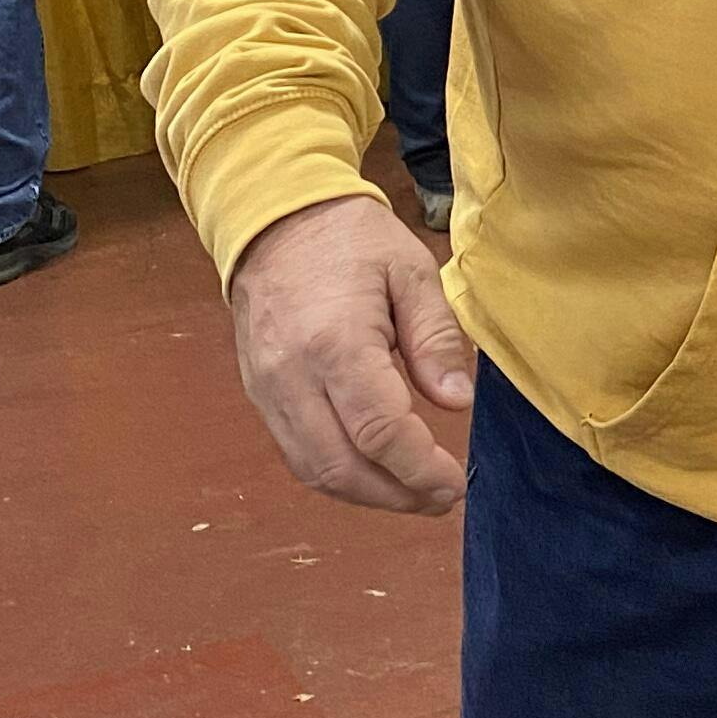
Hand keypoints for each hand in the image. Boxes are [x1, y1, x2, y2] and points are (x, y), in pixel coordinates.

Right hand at [230, 194, 473, 514]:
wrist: (274, 219)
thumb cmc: (349, 239)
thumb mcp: (411, 271)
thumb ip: (435, 338)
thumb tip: (456, 402)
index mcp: (336, 342)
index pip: (380, 432)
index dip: (420, 470)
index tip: (454, 482)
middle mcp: (293, 376)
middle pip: (342, 467)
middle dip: (397, 495)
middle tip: (440, 498)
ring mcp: (268, 390)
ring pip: (315, 470)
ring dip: (367, 495)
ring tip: (414, 494)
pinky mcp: (260, 395)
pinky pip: (296, 453)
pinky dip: (337, 475)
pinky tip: (375, 472)